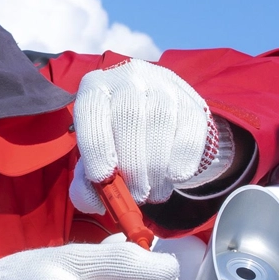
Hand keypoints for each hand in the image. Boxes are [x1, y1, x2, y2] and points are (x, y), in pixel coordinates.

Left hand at [69, 59, 229, 213]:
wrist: (154, 120)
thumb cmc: (115, 142)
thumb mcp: (93, 159)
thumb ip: (86, 186)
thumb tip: (95, 201)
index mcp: (95, 88)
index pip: (92, 110)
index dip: (97, 146)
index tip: (104, 178)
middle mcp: (128, 78)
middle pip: (130, 116)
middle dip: (133, 165)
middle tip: (135, 195)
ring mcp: (163, 85)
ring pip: (162, 122)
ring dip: (157, 168)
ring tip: (153, 191)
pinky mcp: (192, 101)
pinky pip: (191, 131)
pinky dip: (183, 160)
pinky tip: (174, 176)